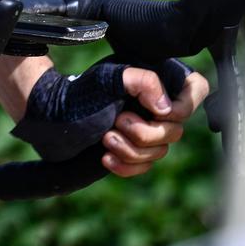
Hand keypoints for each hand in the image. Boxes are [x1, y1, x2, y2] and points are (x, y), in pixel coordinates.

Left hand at [11, 58, 204, 177]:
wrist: (49, 116)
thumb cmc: (79, 92)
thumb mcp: (109, 78)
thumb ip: (142, 81)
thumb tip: (166, 107)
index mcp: (156, 81)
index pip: (195, 89)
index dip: (183, 105)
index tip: (157, 110)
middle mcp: (154, 105)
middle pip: (176, 130)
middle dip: (146, 133)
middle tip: (117, 122)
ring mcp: (145, 129)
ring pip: (160, 152)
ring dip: (132, 151)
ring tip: (105, 139)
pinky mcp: (131, 151)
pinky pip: (144, 167)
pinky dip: (126, 167)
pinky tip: (105, 159)